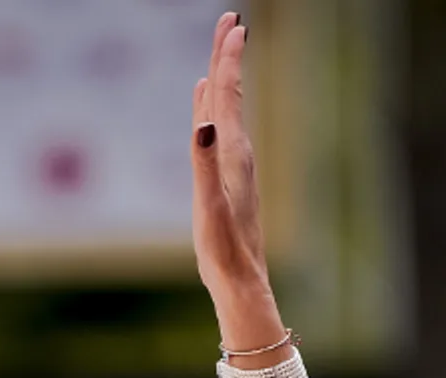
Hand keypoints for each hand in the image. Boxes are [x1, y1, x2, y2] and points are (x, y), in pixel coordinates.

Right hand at [187, 13, 282, 347]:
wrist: (241, 283)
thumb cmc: (224, 251)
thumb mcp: (210, 208)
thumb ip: (205, 165)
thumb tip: (204, 124)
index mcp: (232, 153)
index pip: (229, 96)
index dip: (229, 59)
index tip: (235, 23)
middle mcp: (236, 153)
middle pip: (230, 94)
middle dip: (228, 56)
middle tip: (231, 19)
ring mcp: (232, 165)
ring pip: (225, 110)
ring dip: (222, 78)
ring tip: (221, 50)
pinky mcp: (226, 178)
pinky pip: (217, 133)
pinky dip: (211, 111)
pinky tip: (205, 108)